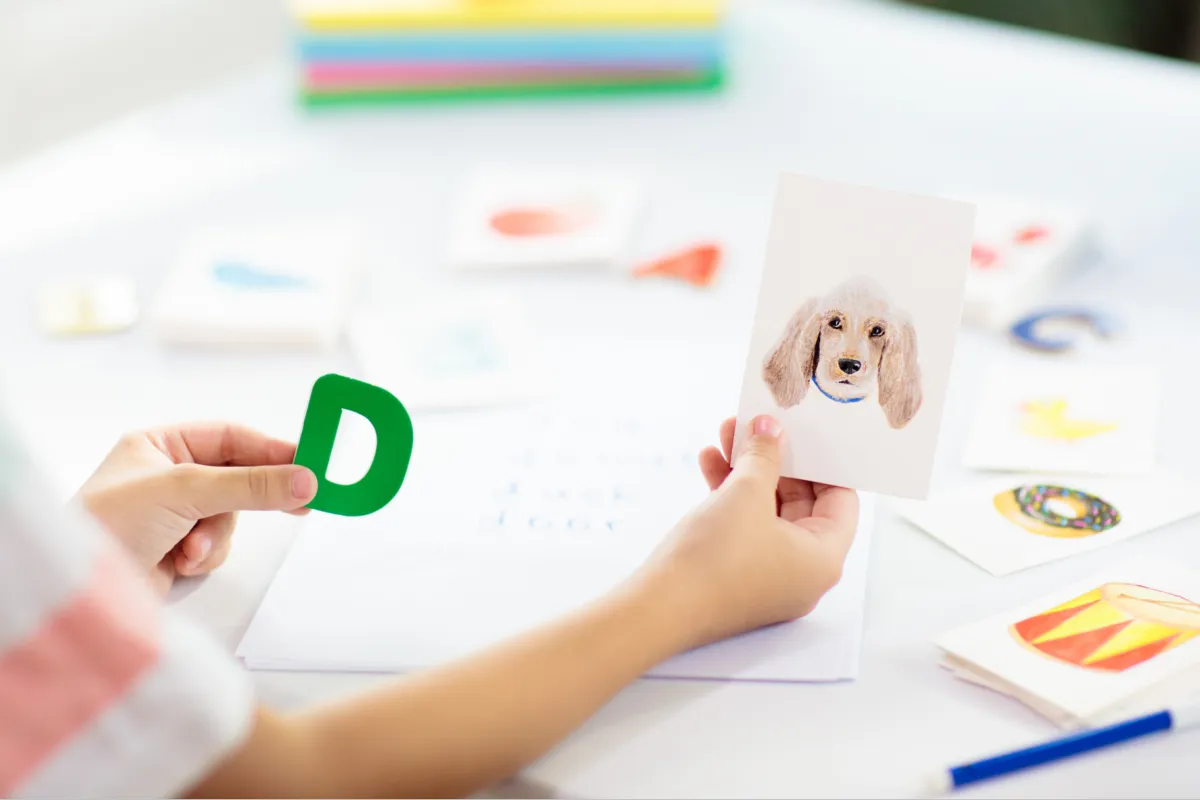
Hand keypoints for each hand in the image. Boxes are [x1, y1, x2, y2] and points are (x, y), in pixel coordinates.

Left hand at [75, 422, 317, 594]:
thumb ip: (250, 485)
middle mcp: (167, 476)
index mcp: (160, 445)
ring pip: (231, 516)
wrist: (77, 589)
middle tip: (303, 500)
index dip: (272, 450)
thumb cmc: (109, 522)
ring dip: (216, 535)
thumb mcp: (186, 490)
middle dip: (255, 495)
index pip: (231, 438)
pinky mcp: (177, 548)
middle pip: (238, 478)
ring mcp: (173, 514)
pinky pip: (218, 545)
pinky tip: (178, 562)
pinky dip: (205, 555)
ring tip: (190, 548)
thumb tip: (306, 479)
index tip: (310, 463)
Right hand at [638, 414, 857, 649]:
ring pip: (766, 513)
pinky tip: (708, 464)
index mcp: (823, 560)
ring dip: (746, 473)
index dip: (820, 461)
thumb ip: (763, 456)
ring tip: (724, 437)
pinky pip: (744, 530)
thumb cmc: (714, 558)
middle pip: (800, 503)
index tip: (801, 432)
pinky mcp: (737, 579)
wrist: (658, 610)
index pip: (840, 500)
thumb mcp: (744, 493)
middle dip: (773, 460)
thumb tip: (770, 430)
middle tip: (754, 428)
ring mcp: (769, 579)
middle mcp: (803, 574)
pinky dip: (730, 498)